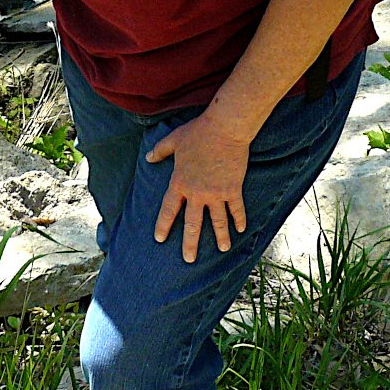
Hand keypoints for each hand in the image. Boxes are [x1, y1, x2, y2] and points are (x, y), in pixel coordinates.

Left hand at [145, 114, 249, 262]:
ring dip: (220, 237)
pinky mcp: (233, 189)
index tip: (160, 239)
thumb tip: (148, 158)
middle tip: (189, 260)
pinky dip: (239, 219)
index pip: (169, 209)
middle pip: (192, 224)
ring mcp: (216, 193)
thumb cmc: (197, 133)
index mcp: (180, 182)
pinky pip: (236, 209)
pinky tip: (241, 229)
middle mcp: (197, 192)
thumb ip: (160, 151)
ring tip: (223, 249)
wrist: (224, 129)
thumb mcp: (174, 140)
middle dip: (190, 244)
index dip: (163, 225)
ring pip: (217, 221)